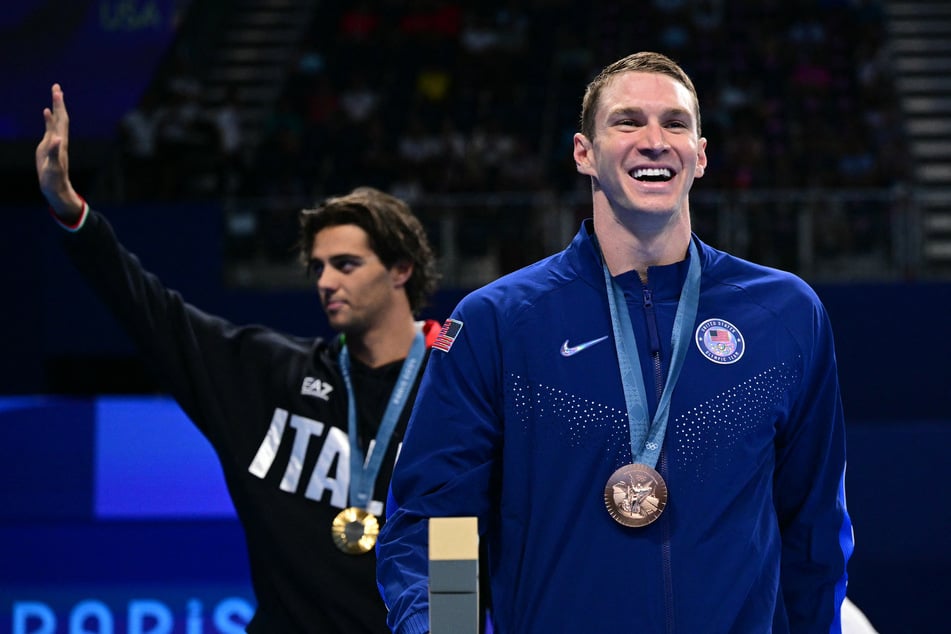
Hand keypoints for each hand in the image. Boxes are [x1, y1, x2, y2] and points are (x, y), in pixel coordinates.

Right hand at [36, 83, 83, 221]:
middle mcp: (59, 139)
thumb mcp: (53, 165)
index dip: (59, 106)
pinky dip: (48, 119)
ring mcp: (54, 142)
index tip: (57, 91)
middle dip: (58, 102)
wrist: (55, 187)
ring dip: (55, 108)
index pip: (61, 120)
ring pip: (56, 121)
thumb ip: (54, 151)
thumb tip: (57, 138)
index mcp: (60, 141)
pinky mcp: (48, 146)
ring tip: (55, 94)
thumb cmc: (54, 178)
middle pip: (60, 117)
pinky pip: (49, 129)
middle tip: (56, 86)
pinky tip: (46, 112)